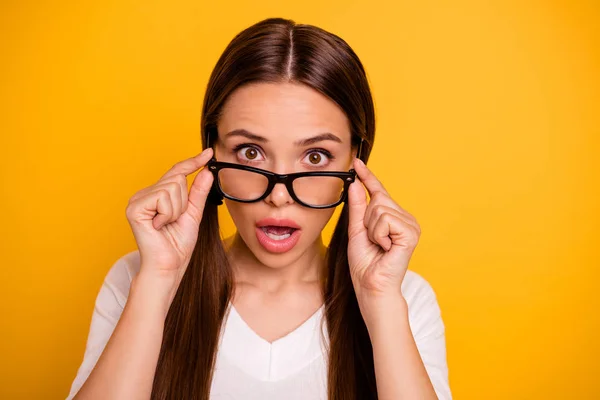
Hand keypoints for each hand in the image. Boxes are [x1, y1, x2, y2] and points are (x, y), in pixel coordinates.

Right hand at [125, 148, 213, 287]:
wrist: (169, 265)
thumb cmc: (178, 244)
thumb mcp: (193, 213)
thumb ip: (198, 192)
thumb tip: (206, 171)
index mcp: (157, 195)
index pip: (177, 172)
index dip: (193, 161)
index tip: (209, 152)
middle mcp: (145, 194)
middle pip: (176, 178)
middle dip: (183, 201)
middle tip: (174, 220)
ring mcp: (137, 200)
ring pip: (171, 187)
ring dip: (176, 209)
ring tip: (166, 224)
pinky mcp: (134, 208)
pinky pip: (162, 197)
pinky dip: (168, 213)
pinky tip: (159, 226)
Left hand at [347, 158, 420, 298]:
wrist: (371, 286)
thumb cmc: (365, 263)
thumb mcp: (356, 230)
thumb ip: (357, 207)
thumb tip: (354, 184)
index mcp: (393, 218)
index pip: (378, 192)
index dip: (367, 176)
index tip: (356, 162)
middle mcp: (405, 218)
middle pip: (377, 198)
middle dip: (367, 219)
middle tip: (372, 240)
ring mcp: (410, 225)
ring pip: (379, 208)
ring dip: (372, 229)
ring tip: (379, 245)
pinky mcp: (411, 233)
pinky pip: (385, 219)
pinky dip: (378, 234)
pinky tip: (385, 247)